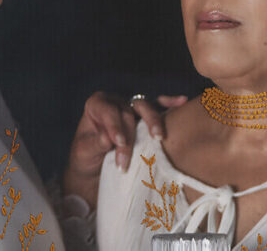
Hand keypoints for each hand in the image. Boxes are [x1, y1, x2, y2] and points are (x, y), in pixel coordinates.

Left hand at [62, 91, 186, 208]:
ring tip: (159, 135)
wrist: (94, 166)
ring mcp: (132, 107)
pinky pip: (159, 106)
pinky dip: (170, 103)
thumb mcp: (83, 152)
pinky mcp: (145, 116)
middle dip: (131, 133)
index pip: (107, 110)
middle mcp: (115, 102)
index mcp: (97, 105)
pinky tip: (182, 101)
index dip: (114, 126)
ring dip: (153, 120)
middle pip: (128, 110)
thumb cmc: (86, 156)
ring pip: (145, 106)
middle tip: (131, 151)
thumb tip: (107, 138)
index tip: (119, 143)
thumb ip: (95, 144)